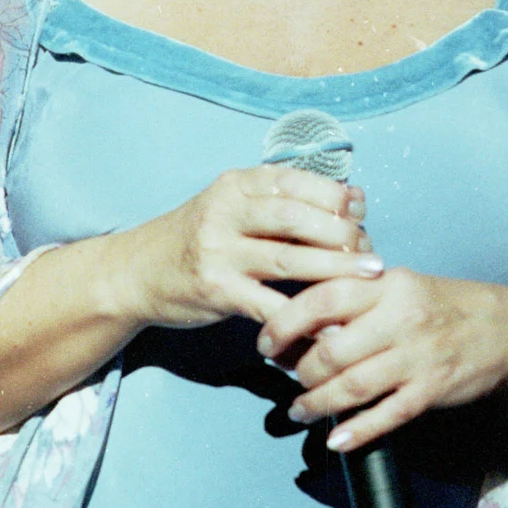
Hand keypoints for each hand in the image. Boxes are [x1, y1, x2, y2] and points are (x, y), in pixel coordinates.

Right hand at [120, 167, 382, 331]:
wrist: (137, 272)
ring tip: (368, 279)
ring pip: (290, 259)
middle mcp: (226, 212)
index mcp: (236, 184)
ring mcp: (219, 252)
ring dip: (335, 271)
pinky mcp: (216, 291)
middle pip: (297, 218)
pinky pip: (269, 306)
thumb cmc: (198, 237)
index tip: (362, 213)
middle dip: (342, 234)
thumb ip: (281, 203)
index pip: (296, 181)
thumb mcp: (232, 206)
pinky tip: (331, 326)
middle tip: (371, 253)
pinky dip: (304, 319)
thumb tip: (352, 200)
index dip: (336, 196)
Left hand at [257, 269, 507, 450]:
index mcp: (385, 286)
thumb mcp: (397, 285)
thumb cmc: (438, 305)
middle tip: (287, 378)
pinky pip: (386, 416)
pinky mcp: (431, 390)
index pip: (322, 299)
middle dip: (299, 371)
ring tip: (299, 410)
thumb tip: (300, 322)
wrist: (505, 328)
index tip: (267, 343)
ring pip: (352, 387)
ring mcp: (417, 357)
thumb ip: (354, 298)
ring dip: (317, 404)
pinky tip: (336, 439)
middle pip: (331, 351)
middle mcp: (399, 319)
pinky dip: (357, 431)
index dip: (285, 323)